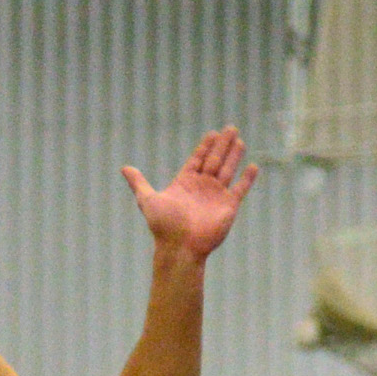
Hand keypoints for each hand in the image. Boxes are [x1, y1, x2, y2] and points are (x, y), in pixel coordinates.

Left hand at [124, 127, 258, 262]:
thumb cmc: (163, 226)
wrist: (180, 247)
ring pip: (228, 170)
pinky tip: (253, 166)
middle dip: (222, 144)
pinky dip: (247, 178)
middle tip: (231, 127)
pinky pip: (240, 189)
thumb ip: (139, 183)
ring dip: (234, 156)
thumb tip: (124, 168)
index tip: (213, 133)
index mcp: (185, 183)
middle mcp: (202, 187)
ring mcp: (216, 196)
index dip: (205, 146)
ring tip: (240, 140)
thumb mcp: (147, 200)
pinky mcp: (229, 206)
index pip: (197, 159)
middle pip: (214, 160)